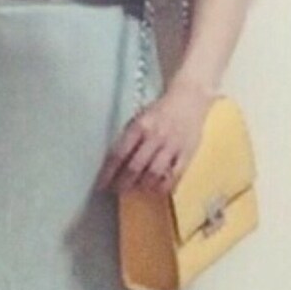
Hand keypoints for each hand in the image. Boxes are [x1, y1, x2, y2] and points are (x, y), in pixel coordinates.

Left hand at [94, 77, 212, 195]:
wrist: (189, 99)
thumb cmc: (159, 112)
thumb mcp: (139, 119)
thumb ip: (128, 139)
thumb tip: (113, 164)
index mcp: (139, 127)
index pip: (119, 154)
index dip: (108, 173)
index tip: (101, 184)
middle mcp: (155, 137)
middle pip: (135, 167)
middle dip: (123, 183)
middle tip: (116, 190)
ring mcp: (172, 146)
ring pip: (153, 174)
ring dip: (141, 186)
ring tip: (135, 190)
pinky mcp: (186, 153)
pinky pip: (174, 176)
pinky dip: (163, 186)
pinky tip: (155, 190)